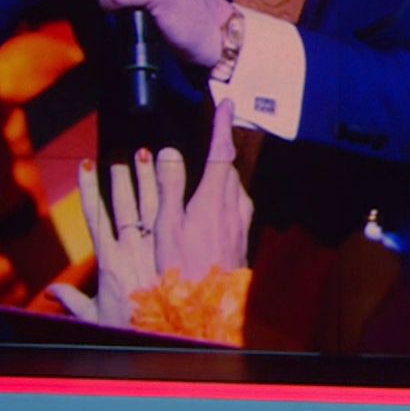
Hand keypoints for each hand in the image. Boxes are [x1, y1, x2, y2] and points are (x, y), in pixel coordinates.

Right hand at [48, 152, 159, 327]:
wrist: (167, 340)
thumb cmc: (131, 329)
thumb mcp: (96, 316)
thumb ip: (74, 301)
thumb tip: (50, 294)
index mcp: (109, 261)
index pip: (96, 215)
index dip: (90, 189)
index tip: (86, 165)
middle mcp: (131, 250)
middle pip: (124, 204)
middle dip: (122, 177)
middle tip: (122, 152)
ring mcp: (155, 250)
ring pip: (150, 206)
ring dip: (147, 179)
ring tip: (145, 153)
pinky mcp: (175, 254)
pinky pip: (174, 220)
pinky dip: (173, 197)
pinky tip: (176, 178)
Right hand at [155, 99, 252, 276]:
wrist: (208, 307)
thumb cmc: (182, 269)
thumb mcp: (166, 227)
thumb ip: (169, 187)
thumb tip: (171, 152)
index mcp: (214, 199)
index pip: (221, 152)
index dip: (222, 126)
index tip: (226, 103)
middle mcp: (234, 207)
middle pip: (229, 168)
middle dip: (219, 153)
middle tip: (208, 141)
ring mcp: (241, 223)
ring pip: (236, 187)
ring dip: (222, 176)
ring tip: (205, 176)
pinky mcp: (242, 237)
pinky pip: (238, 205)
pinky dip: (226, 196)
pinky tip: (213, 209)